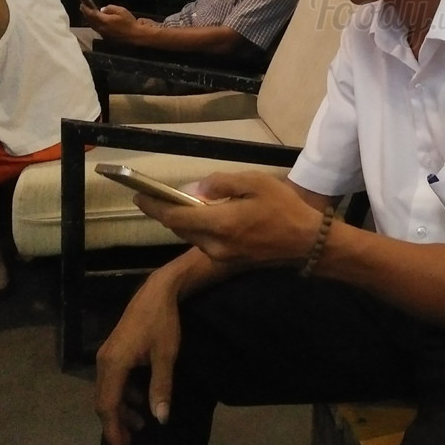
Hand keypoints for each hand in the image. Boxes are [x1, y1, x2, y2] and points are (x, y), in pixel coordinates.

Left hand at [81, 3, 138, 37]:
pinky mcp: (106, 37)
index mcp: (104, 21)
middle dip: (86, 13)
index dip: (85, 8)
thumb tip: (102, 9)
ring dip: (89, 19)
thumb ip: (110, 8)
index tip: (82, 3)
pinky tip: (96, 20)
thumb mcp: (121, 11)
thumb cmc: (129, 22)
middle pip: (90, 20)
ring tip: (88, 13)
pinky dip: (94, 23)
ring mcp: (103, 34)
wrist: (136, 36)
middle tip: (83, 7)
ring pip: (93, 25)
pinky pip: (97, 29)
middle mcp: (101, 28)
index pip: (91, 14)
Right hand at [94, 267, 182, 444]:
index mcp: (114, 364)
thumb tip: (161, 419)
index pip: (108, 405)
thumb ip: (161, 387)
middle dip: (115, 423)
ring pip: (107, 390)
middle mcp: (104, 361)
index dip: (113, 429)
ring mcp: (106, 354)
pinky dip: (123, 394)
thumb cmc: (163, 322)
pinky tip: (139, 399)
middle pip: (104, 400)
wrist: (157, 291)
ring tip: (139, 424)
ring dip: (121, 409)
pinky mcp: (113, 350)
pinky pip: (112, 379)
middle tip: (127, 443)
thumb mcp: (166, 355)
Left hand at [134, 171, 320, 266]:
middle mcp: (215, 244)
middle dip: (166, 212)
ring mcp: (221, 256)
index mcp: (220, 223)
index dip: (154, 205)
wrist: (307, 242)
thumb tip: (194, 188)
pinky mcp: (229, 261)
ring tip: (184, 204)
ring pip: (191, 236)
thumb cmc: (284, 207)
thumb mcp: (255, 182)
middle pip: (180, 227)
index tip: (138, 196)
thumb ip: (222, 184)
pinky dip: (199, 228)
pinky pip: (204, 242)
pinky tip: (207, 217)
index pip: (176, 215)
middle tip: (158, 197)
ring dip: (183, 221)